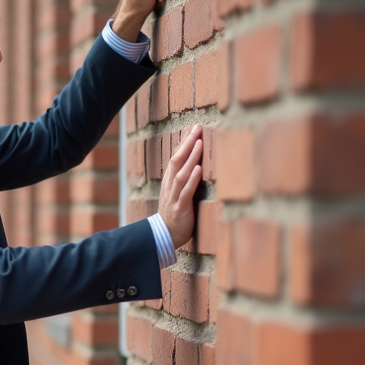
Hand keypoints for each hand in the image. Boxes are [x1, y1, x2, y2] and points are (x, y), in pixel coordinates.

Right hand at [159, 125, 202, 248]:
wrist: (165, 236)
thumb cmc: (176, 214)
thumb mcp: (178, 193)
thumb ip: (185, 179)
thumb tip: (198, 163)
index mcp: (170, 181)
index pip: (176, 158)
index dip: (184, 143)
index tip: (195, 129)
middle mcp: (170, 186)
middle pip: (177, 161)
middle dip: (187, 144)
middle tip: (197, 129)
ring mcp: (174, 196)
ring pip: (181, 173)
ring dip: (190, 158)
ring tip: (199, 143)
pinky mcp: (181, 208)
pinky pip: (185, 191)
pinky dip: (192, 179)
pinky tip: (199, 169)